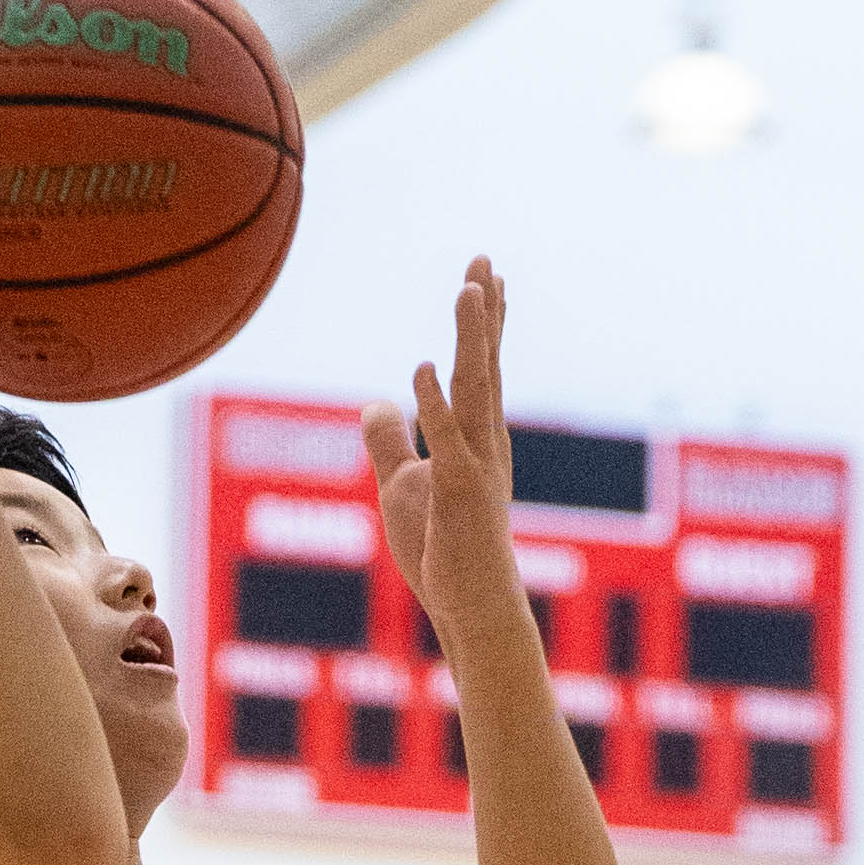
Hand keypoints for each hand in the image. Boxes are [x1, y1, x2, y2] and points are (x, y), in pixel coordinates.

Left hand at [362, 260, 518, 631]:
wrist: (469, 604)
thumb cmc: (440, 549)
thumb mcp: (403, 486)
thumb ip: (390, 440)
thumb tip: (377, 400)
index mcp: (475, 438)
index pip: (479, 370)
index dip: (483, 324)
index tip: (485, 277)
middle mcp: (484, 442)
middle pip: (483, 364)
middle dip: (484, 312)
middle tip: (485, 260)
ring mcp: (476, 464)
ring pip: (474, 389)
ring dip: (472, 338)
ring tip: (471, 288)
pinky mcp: (461, 492)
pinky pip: (447, 441)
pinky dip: (433, 405)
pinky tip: (420, 369)